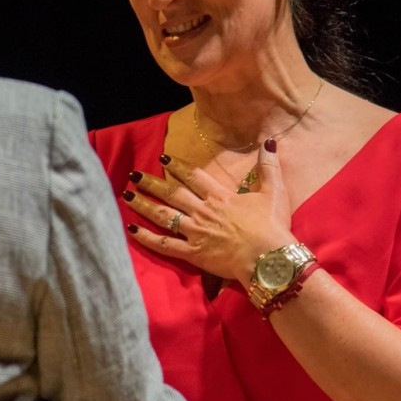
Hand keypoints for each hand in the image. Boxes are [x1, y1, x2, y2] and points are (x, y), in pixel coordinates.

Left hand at [123, 140, 297, 283]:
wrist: (268, 257)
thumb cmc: (272, 225)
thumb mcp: (274, 192)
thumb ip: (268, 167)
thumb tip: (269, 142)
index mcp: (220, 197)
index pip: (194, 177)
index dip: (177, 167)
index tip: (163, 160)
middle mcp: (203, 211)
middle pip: (172, 193)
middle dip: (151, 183)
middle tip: (134, 175)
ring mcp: (195, 232)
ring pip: (164, 215)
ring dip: (143, 205)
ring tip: (126, 195)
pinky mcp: (193, 254)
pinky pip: (165, 245)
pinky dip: (147, 238)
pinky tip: (131, 230)